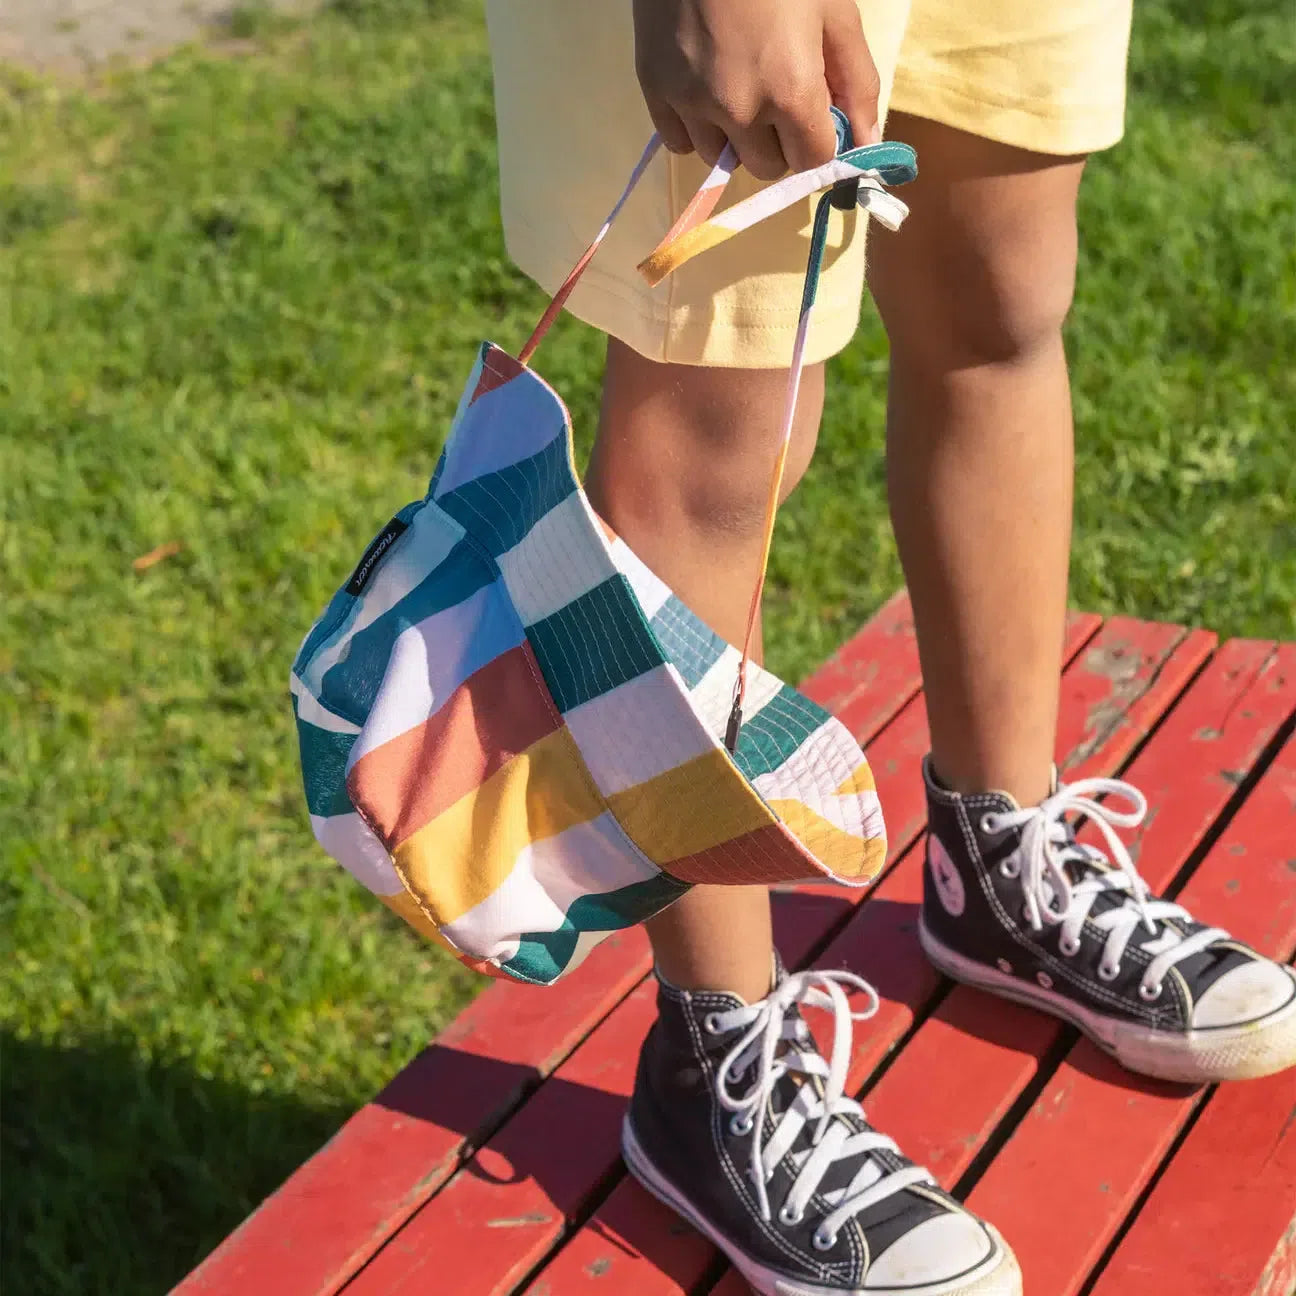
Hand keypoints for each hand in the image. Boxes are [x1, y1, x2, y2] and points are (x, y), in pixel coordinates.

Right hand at [632, 0, 880, 180]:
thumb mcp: (834, 12)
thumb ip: (855, 83)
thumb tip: (867, 141)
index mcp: (791, 92)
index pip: (812, 162)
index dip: (818, 143)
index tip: (816, 121)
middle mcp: (739, 110)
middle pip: (766, 168)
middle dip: (778, 143)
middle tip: (776, 97)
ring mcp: (691, 103)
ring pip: (721, 159)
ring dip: (734, 137)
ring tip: (736, 87)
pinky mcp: (655, 90)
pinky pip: (679, 142)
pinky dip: (695, 128)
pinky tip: (704, 90)